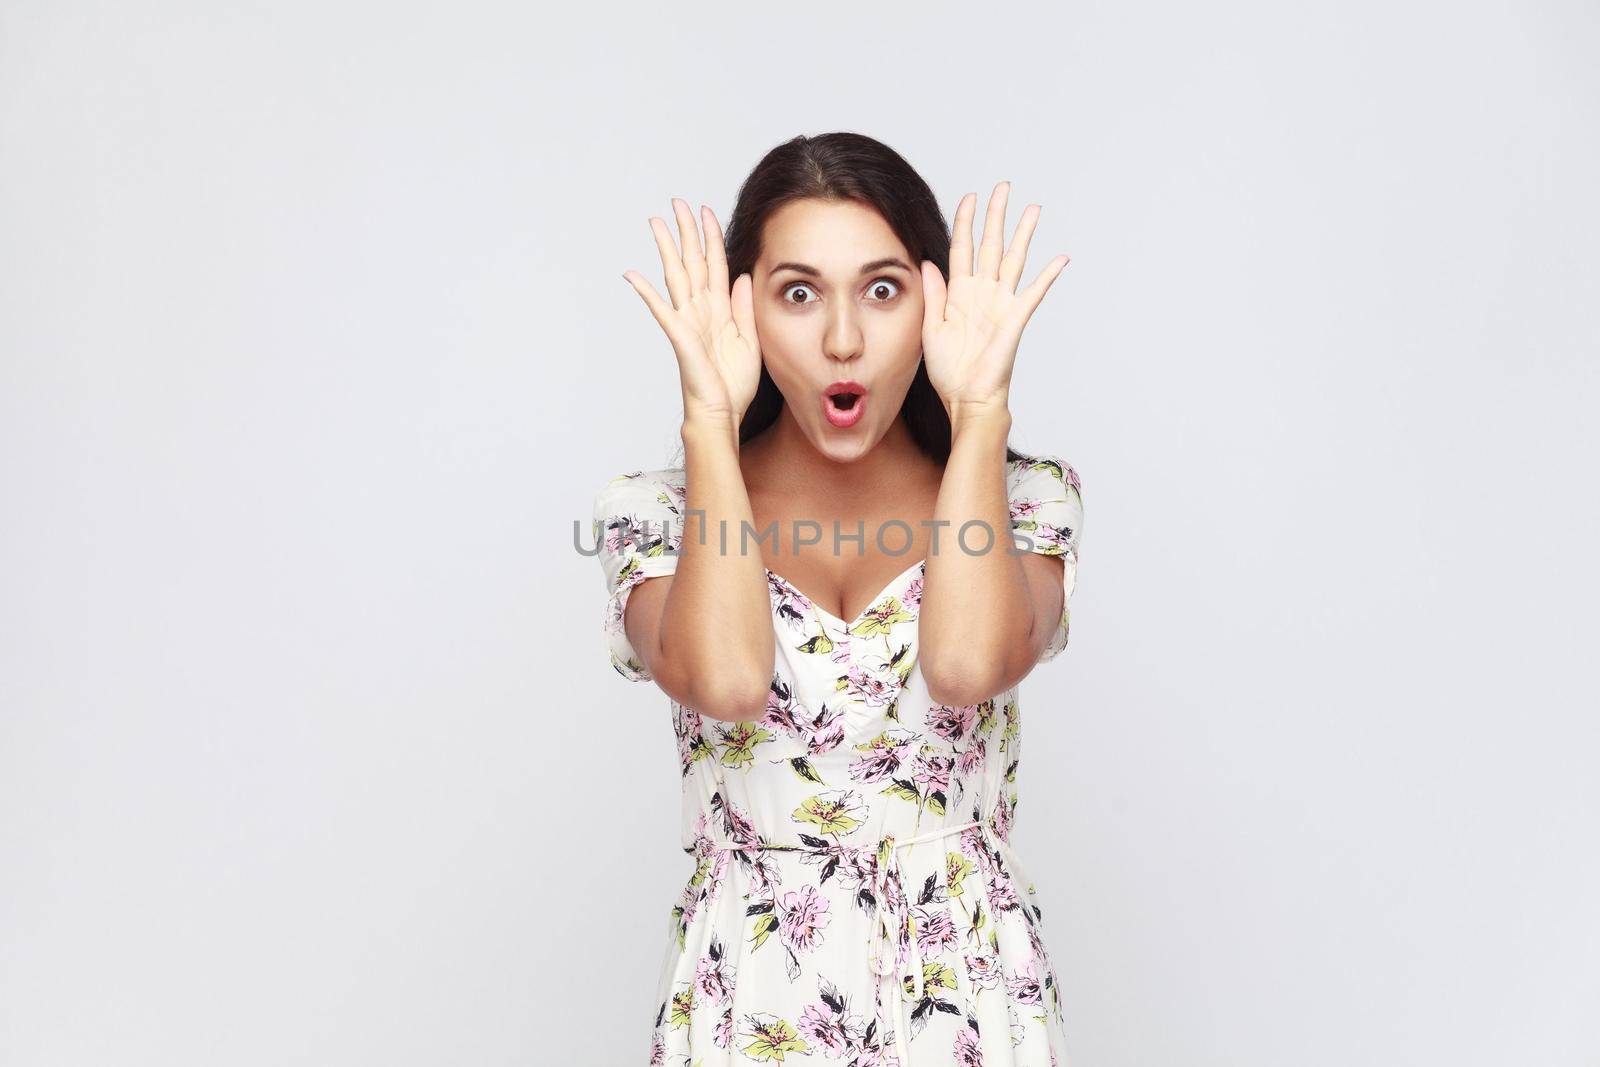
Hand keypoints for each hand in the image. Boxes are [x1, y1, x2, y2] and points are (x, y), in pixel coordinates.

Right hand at [622, 198, 761, 427]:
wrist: (723, 413)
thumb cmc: (733, 384)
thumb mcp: (750, 339)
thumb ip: (744, 307)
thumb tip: (742, 275)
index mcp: (720, 309)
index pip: (716, 264)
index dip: (712, 237)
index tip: (707, 211)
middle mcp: (701, 310)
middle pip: (693, 261)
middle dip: (686, 231)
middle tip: (678, 202)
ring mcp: (687, 321)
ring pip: (676, 276)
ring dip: (666, 248)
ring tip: (656, 222)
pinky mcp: (680, 336)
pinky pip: (661, 310)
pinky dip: (646, 292)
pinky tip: (631, 274)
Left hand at [920, 181, 1068, 421]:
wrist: (965, 398)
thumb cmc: (948, 370)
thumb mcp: (931, 328)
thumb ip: (933, 294)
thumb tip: (929, 261)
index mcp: (959, 293)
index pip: (962, 247)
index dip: (964, 221)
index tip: (969, 196)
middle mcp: (982, 292)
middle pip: (990, 245)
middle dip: (996, 215)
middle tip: (1003, 187)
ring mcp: (1000, 304)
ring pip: (1013, 260)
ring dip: (1023, 234)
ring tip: (1033, 208)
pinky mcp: (1014, 320)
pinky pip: (1033, 293)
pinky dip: (1047, 276)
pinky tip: (1060, 258)